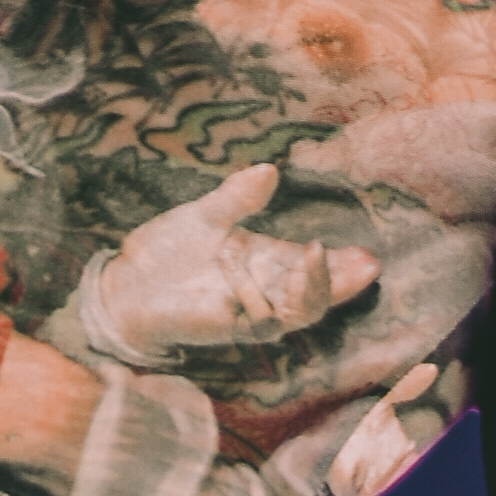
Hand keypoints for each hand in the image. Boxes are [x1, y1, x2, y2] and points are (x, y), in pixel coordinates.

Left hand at [82, 163, 378, 367]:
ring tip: (314, 254)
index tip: (369, 256)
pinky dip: (265, 296)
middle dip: (343, 282)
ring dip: (311, 286)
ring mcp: (248, 311)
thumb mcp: (205, 215)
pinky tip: (263, 272)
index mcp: (265, 263)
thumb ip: (237, 197)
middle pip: (318, 296)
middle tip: (367, 265)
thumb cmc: (169, 251)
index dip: (343, 265)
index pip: (314, 267)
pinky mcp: (227, 326)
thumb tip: (269, 169)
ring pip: (297, 312)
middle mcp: (264, 290)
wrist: (127, 281)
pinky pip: (261, 321)